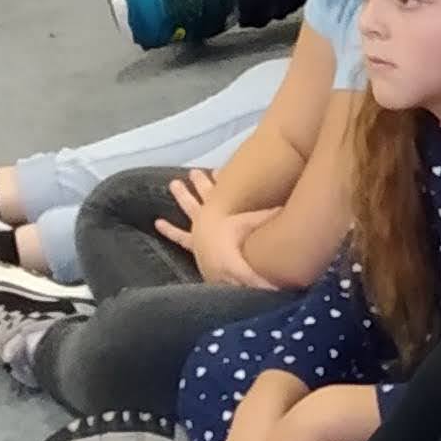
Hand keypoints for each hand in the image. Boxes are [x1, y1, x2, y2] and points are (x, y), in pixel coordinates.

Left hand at [162, 171, 282, 287]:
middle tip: (193, 172)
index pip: (222, 191)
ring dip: (182, 196)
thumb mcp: (259, 228)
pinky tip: (156, 223)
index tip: (218, 168)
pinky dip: (169, 230)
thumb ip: (270, 215)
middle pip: (204, 195)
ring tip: (174, 184)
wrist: (230, 272)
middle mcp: (210, 218)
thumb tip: (284, 204)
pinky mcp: (195, 246)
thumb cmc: (245, 248)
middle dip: (200, 183)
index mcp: (224, 212)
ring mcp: (199, 232)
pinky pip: (179, 237)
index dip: (221, 180)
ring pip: (189, 208)